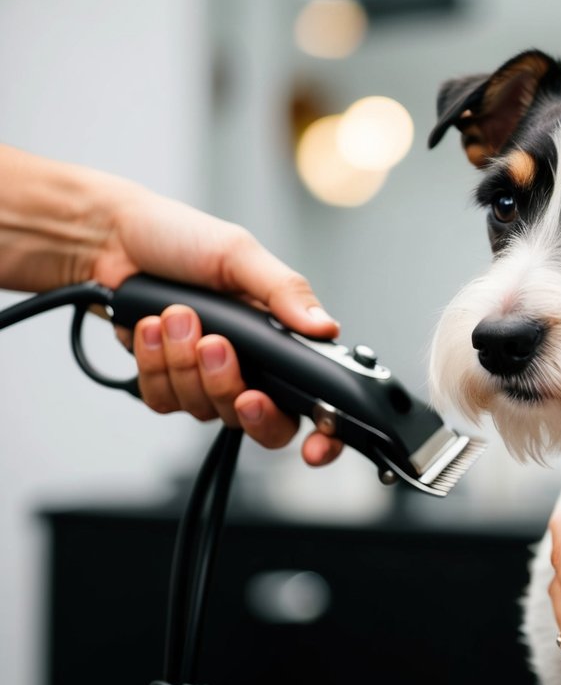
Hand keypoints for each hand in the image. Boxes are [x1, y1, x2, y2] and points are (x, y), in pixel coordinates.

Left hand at [93, 186, 342, 463]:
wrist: (110, 240)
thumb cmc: (180, 238)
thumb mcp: (240, 254)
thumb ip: (286, 292)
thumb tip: (326, 328)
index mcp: (284, 341)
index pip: (318, 406)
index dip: (325, 436)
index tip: (314, 447)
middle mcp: (253, 369)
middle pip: (263, 424)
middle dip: (231, 388)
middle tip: (215, 347)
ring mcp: (209, 382)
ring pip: (207, 410)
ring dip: (184, 362)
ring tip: (175, 314)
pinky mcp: (166, 385)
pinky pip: (166, 402)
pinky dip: (154, 364)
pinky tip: (151, 329)